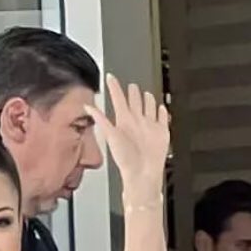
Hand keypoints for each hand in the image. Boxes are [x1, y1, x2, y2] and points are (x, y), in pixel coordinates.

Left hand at [85, 75, 168, 202]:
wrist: (143, 173)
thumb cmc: (126, 159)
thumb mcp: (111, 136)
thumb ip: (101, 120)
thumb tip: (87, 107)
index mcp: (124, 121)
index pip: (118, 99)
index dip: (114, 87)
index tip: (110, 77)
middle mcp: (136, 121)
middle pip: (135, 100)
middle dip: (133, 91)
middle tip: (131, 85)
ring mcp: (149, 126)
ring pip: (149, 106)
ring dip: (147, 99)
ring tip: (145, 94)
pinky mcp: (161, 131)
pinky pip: (162, 117)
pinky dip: (162, 111)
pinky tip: (161, 108)